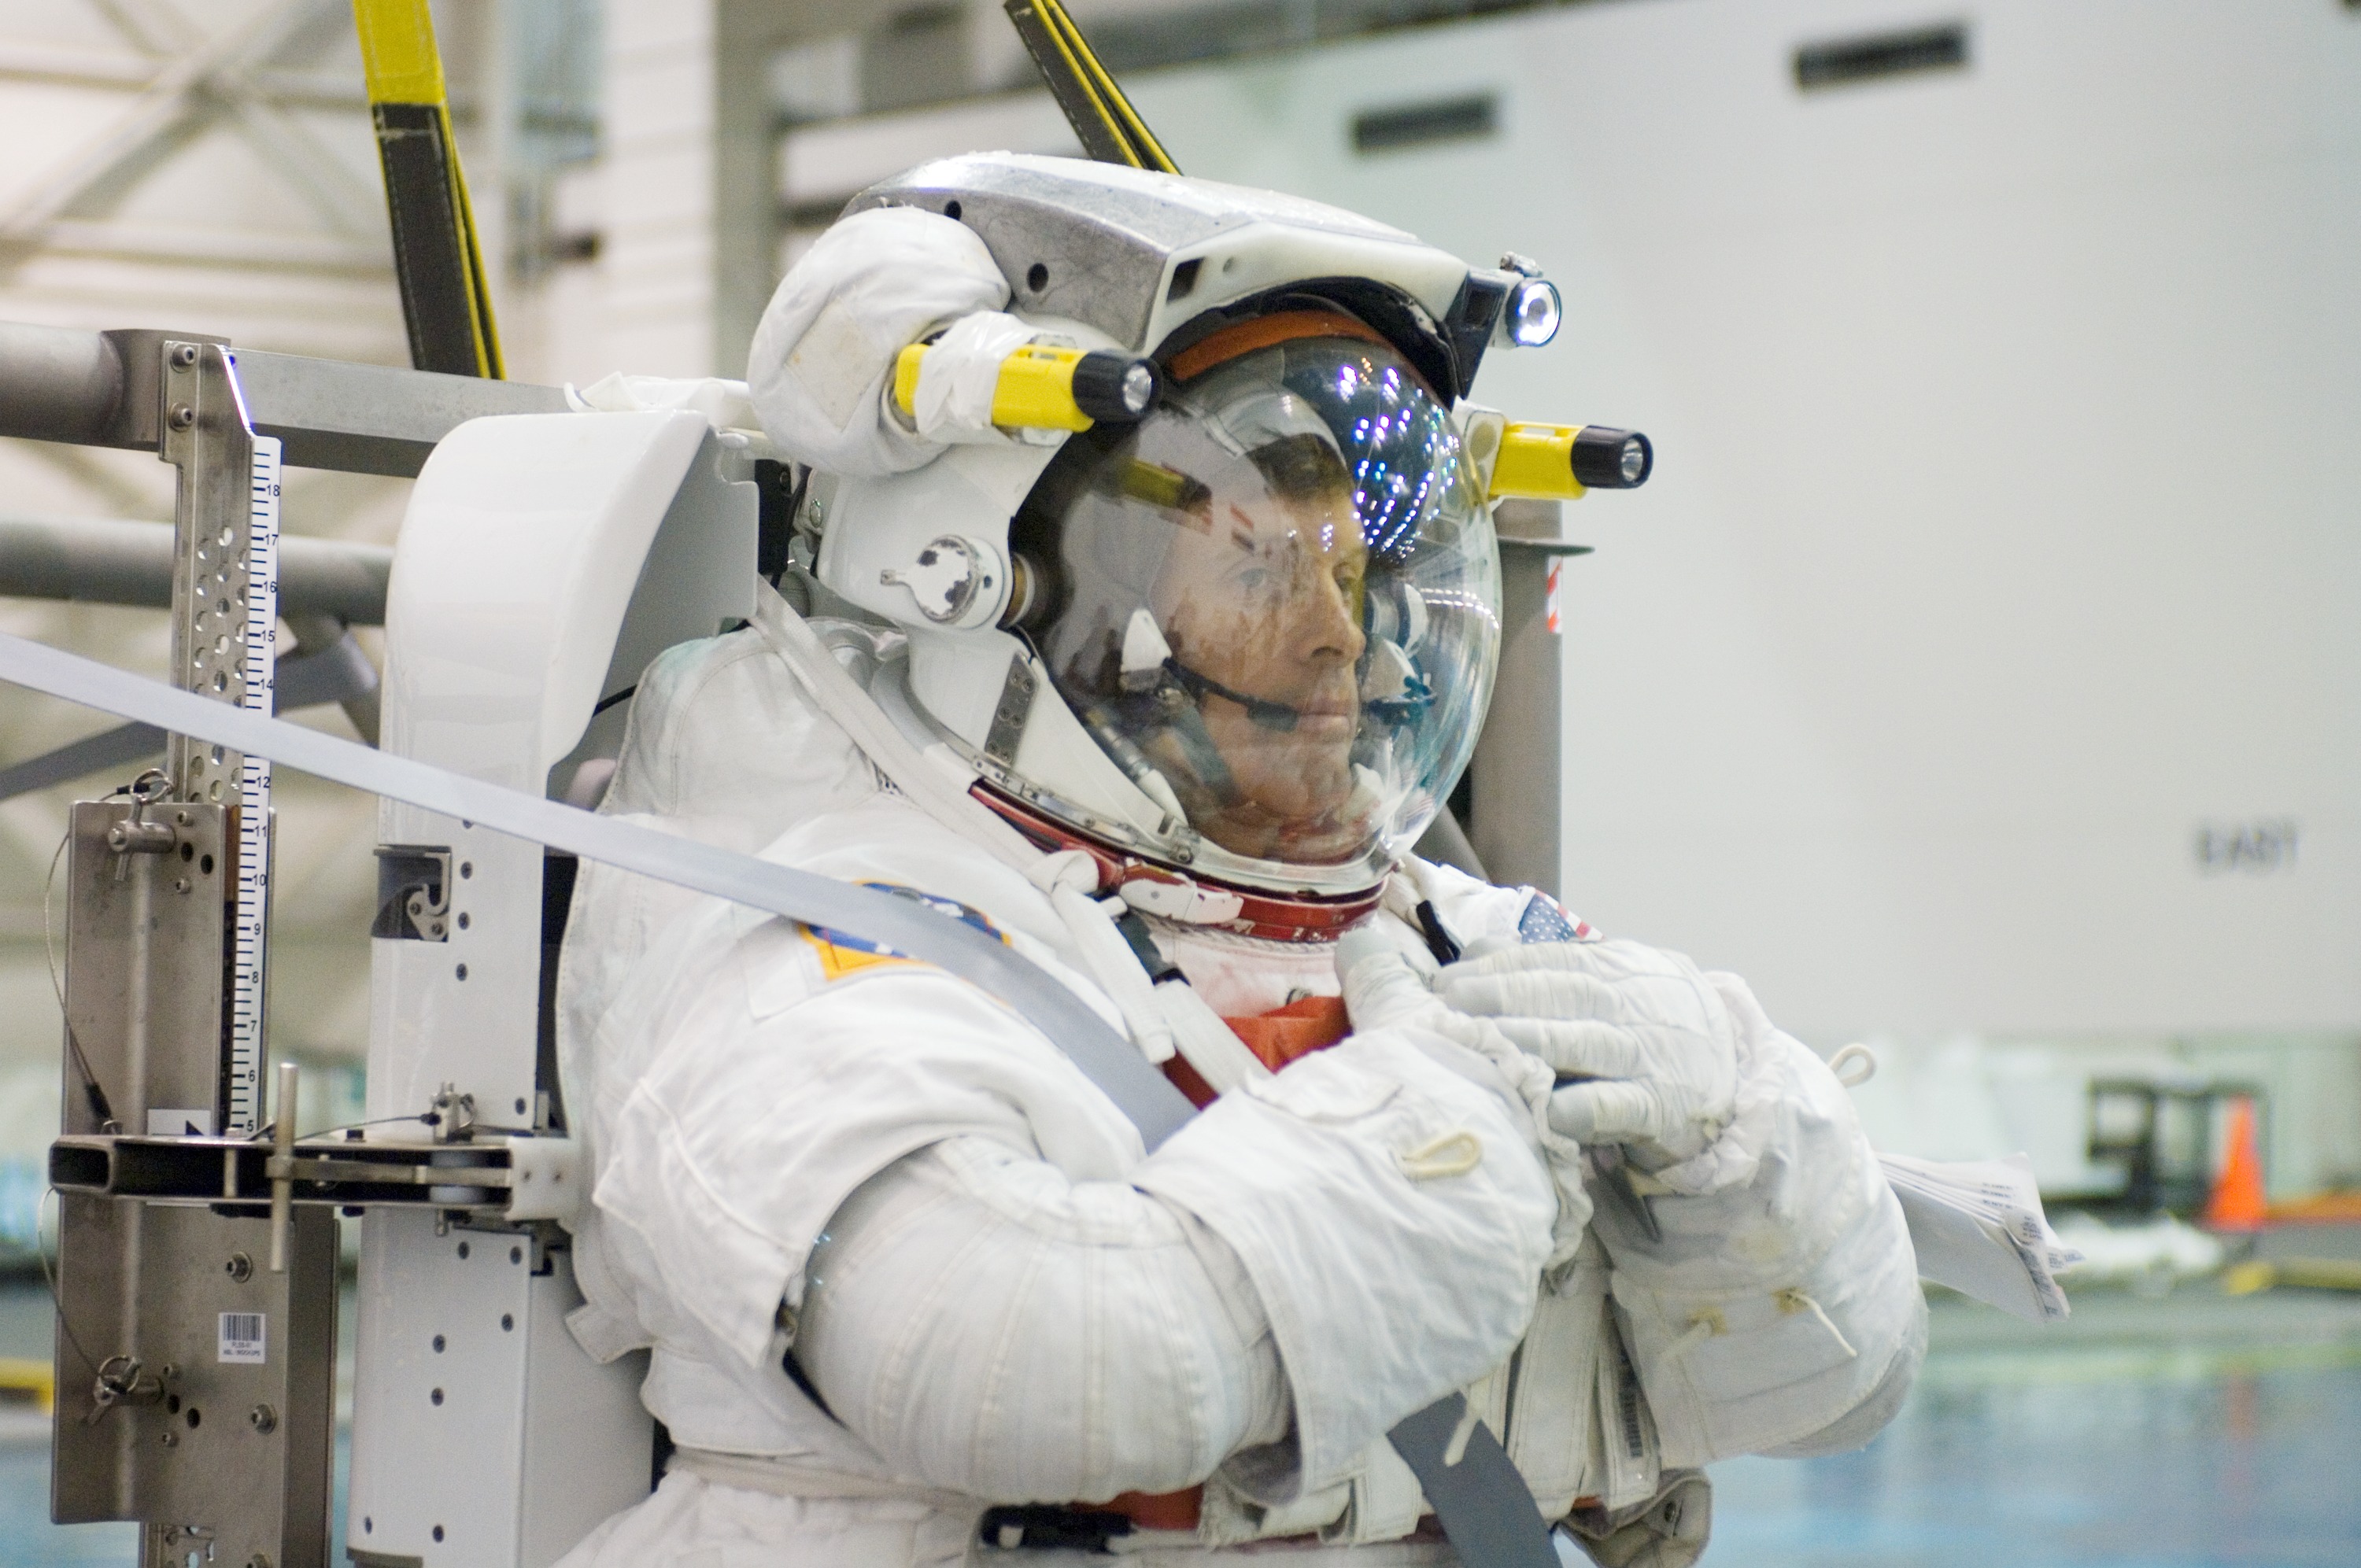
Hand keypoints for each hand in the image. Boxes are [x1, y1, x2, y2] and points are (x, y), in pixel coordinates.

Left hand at [1434, 940, 1739, 1168]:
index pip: (1551, 959)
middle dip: (1502, 995)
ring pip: (1585, 1042)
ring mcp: (1649, 1053)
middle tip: (1450, 1005)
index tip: (1449, 979)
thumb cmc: (1648, 1024)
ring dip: (1531, 1040)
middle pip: (1562, 993)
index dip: (1499, 966)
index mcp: (1615, 968)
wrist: (1734, 1068)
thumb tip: (1478, 947)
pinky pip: (1620, 1104)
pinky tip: (1549, 1111)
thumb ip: (1547, 967)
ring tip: (1484, 1044)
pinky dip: (1585, 1107)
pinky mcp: (1662, 1105)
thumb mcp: (1609, 982)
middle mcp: (1630, 1004)